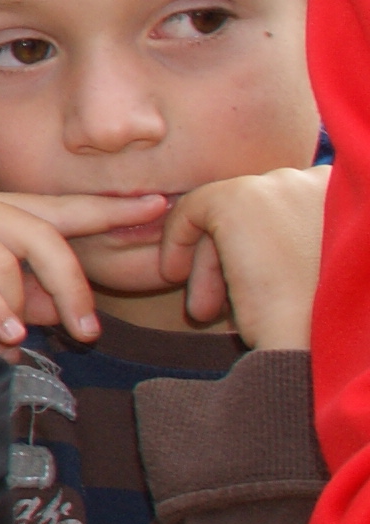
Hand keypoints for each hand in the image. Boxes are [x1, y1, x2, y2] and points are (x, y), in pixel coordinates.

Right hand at [0, 183, 169, 346]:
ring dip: (17, 311)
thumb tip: (72, 312)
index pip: (58, 207)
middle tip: (86, 331)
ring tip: (11, 344)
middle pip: (42, 237)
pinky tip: (2, 338)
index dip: (110, 209)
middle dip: (71, 287)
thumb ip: (29, 294)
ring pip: (7, 262)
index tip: (160, 207)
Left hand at [151, 169, 327, 350]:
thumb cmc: (318, 323)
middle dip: (232, 258)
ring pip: (226, 215)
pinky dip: (177, 241)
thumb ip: (293, 237)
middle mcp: (320, 180)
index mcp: (347, 196)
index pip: (286, 209)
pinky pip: (192, 209)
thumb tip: (252, 232)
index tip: (254, 286)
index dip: (262, 248)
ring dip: (210, 262)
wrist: (315, 344)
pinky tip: (176, 276)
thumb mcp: (316, 267)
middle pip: (257, 212)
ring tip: (203, 310)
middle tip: (217, 306)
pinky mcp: (238, 198)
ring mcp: (280, 184)